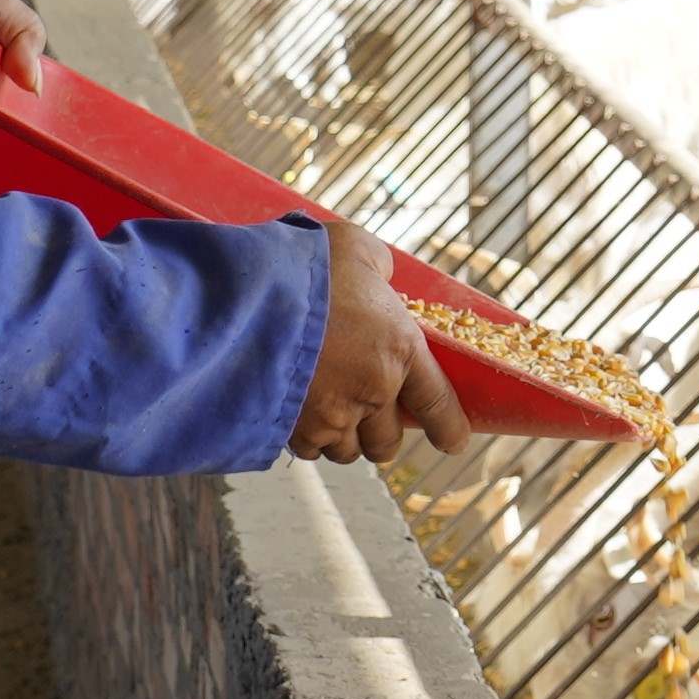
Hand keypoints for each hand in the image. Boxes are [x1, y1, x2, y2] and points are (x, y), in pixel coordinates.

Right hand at [292, 221, 474, 465]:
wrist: (246, 297)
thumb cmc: (305, 267)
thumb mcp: (357, 248)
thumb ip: (378, 269)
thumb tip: (379, 276)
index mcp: (399, 348)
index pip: (437, 402)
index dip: (448, 428)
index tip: (452, 442)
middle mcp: (373, 390)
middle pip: (386, 441)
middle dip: (379, 433)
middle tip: (366, 413)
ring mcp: (332, 415)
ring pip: (346, 450)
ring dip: (341, 436)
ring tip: (326, 410)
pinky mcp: (293, 430)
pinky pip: (308, 449)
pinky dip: (306, 437)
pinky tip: (296, 412)